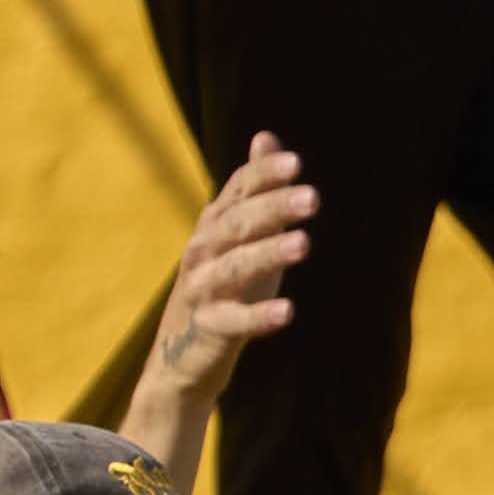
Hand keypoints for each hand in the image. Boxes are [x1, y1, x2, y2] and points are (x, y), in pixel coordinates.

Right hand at [148, 136, 314, 426]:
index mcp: (215, 227)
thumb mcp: (240, 235)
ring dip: (268, 254)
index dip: (262, 176)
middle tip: (312, 196)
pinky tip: (288, 311)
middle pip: (237, 224)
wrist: (181, 357)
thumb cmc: (223, 286)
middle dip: (272, 208)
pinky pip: (234, 322)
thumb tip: (267, 138)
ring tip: (305, 243)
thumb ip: (254, 190)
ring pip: (234, 268)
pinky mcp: (209, 329)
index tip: (295, 161)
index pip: (238, 192)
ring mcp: (202, 291)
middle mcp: (203, 252)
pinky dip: (259, 317)